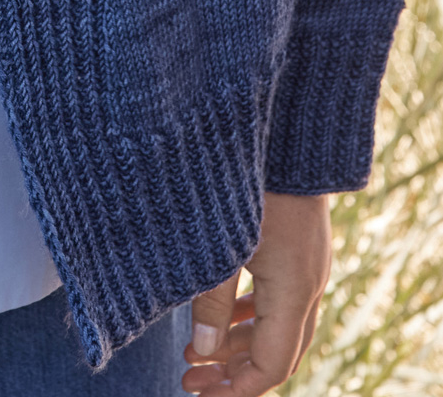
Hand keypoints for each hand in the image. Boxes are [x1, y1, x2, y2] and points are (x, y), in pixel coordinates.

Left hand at [181, 192, 332, 395]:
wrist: (286, 128)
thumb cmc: (245, 180)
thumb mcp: (219, 242)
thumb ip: (209, 301)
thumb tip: (202, 353)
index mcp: (293, 288)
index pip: (273, 365)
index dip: (238, 389)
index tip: (198, 392)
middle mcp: (310, 280)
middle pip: (279, 350)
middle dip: (235, 371)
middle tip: (190, 378)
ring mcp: (309, 261)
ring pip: (280, 323)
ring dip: (240, 342)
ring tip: (195, 349)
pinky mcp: (300, 243)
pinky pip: (281, 296)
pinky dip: (251, 313)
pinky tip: (222, 312)